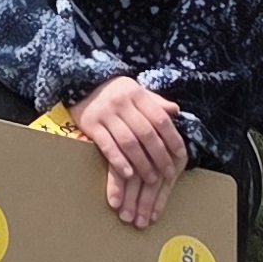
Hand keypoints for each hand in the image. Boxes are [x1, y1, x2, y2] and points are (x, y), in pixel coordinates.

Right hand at [73, 74, 190, 228]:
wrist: (81, 82)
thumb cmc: (116, 91)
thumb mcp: (136, 91)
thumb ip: (155, 102)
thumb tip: (176, 111)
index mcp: (137, 94)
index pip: (159, 118)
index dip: (172, 138)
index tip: (181, 155)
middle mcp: (122, 103)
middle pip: (146, 133)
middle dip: (159, 156)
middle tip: (169, 173)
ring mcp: (105, 114)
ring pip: (128, 142)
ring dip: (142, 163)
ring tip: (151, 179)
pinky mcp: (91, 125)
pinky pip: (107, 146)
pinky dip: (119, 161)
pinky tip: (128, 174)